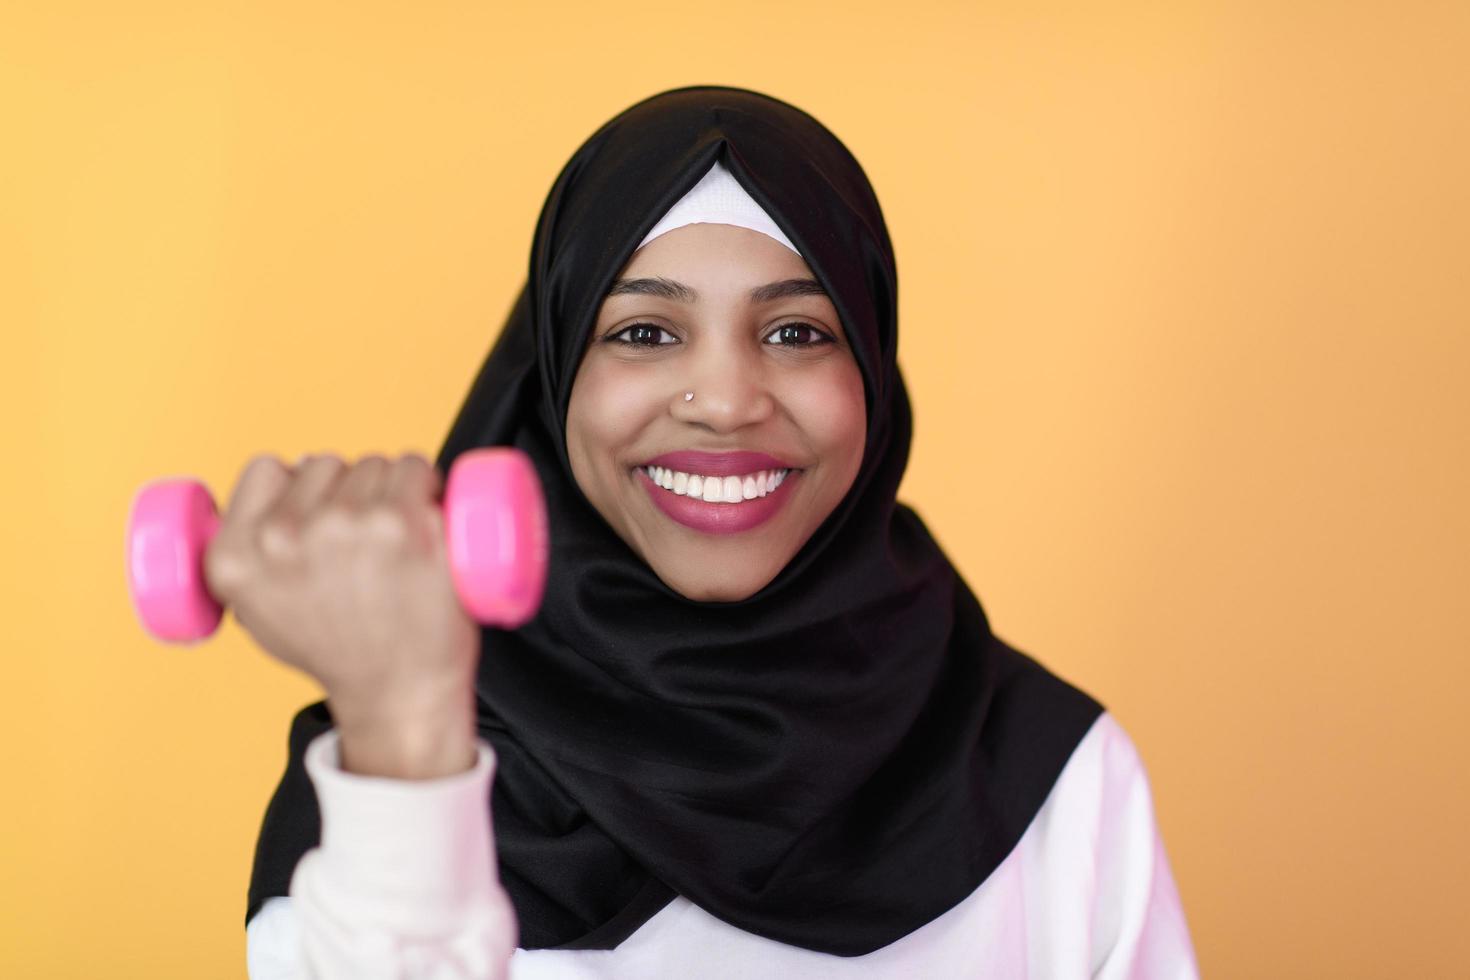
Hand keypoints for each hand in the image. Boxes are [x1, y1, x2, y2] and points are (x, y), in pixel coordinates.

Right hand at [204, 452, 479, 777]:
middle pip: (326, 463)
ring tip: (396, 542)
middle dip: (349, 490)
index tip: (319, 514)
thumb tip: (276, 482)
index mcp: (236, 556)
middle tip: (365, 543)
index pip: (267, 469)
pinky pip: (415, 466)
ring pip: (375, 464)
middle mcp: (285, 536)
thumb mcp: (256, 610)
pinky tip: (427, 516)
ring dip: (392, 488)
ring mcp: (347, 525)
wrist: (399, 693)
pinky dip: (428, 483)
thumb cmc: (337, 650)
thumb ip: (247, 552)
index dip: (299, 486)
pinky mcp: (405, 523)